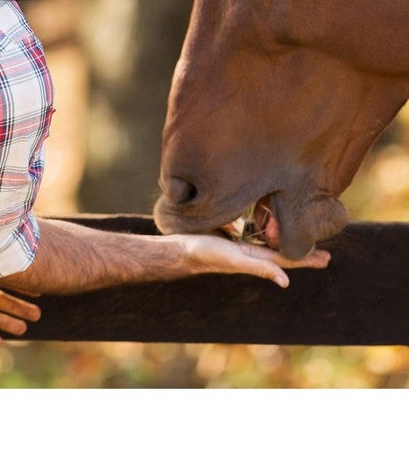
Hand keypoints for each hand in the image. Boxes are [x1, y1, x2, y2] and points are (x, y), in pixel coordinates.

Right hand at [177, 233, 330, 286]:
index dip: (307, 259)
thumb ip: (259, 268)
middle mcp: (252, 252)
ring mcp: (242, 244)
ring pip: (270, 243)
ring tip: (302, 240)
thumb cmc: (208, 253)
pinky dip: (268, 232)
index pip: (287, 259)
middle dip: (303, 253)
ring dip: (287, 242)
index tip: (327, 259)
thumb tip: (286, 281)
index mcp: (256, 258)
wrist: (182, 248)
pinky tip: (270, 228)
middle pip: (283, 252)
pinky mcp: (232, 235)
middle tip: (325, 253)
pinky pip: (255, 233)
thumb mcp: (235, 260)